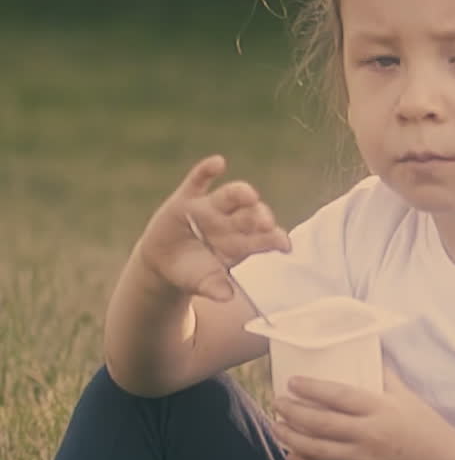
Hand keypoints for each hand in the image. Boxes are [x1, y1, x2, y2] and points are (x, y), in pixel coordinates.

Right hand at [139, 155, 290, 301]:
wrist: (164, 263)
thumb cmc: (193, 273)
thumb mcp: (201, 282)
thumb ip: (214, 287)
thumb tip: (227, 296)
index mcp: (241, 244)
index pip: (262, 239)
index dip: (274, 239)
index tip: (284, 245)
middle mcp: (230, 222)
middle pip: (249, 216)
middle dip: (258, 217)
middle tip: (265, 222)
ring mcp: (210, 208)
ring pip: (229, 197)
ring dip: (239, 193)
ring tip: (248, 194)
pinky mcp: (187, 198)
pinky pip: (198, 181)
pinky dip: (206, 171)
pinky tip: (218, 163)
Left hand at [272, 365, 454, 459]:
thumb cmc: (424, 425)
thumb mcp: (405, 395)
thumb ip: (382, 375)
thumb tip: (362, 351)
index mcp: (379, 409)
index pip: (338, 396)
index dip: (312, 388)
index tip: (292, 382)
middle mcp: (369, 435)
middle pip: (320, 424)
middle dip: (293, 413)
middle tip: (277, 403)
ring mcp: (363, 459)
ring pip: (318, 451)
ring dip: (292, 439)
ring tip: (276, 427)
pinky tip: (292, 456)